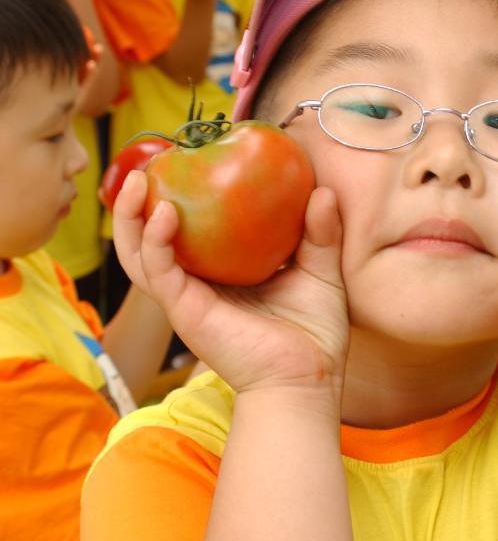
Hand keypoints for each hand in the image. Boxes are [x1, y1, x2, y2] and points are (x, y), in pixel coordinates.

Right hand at [113, 169, 349, 397]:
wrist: (308, 379)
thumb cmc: (314, 335)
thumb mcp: (322, 273)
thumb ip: (320, 233)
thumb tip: (322, 190)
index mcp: (225, 275)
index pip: (192, 233)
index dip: (180, 200)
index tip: (187, 162)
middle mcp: (199, 284)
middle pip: (152, 240)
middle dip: (139, 204)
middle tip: (147, 167)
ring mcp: (187, 298)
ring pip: (140, 254)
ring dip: (131, 217)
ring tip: (137, 182)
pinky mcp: (185, 311)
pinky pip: (160, 271)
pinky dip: (155, 241)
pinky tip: (165, 213)